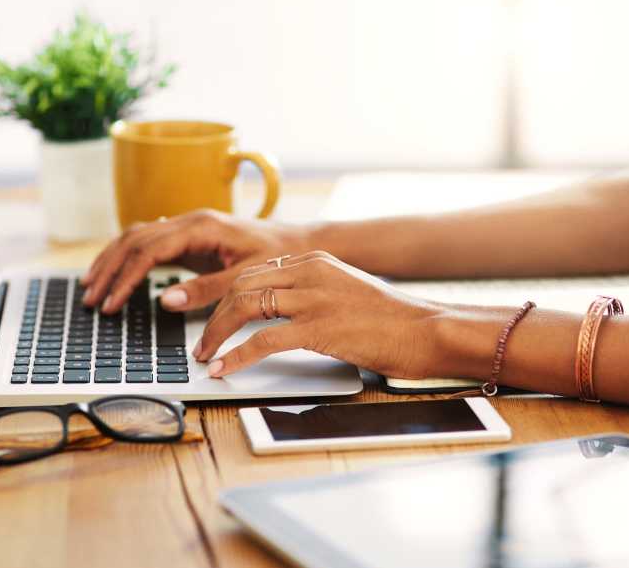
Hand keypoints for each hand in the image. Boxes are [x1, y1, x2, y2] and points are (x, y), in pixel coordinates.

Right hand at [81, 209, 312, 313]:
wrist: (299, 243)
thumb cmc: (278, 257)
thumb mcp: (246, 278)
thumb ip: (208, 290)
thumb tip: (166, 300)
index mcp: (201, 227)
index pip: (148, 250)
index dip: (125, 278)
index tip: (111, 304)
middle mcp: (190, 220)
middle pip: (134, 239)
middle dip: (109, 269)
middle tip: (91, 298)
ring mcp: (188, 226)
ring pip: (136, 236)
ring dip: (112, 260)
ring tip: (92, 286)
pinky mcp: (190, 236)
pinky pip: (149, 241)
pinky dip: (127, 256)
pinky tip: (116, 271)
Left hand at [194, 251, 452, 378]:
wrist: (427, 330)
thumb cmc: (391, 319)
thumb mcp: (345, 291)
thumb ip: (312, 292)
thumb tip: (276, 313)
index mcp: (315, 261)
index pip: (254, 272)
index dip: (224, 296)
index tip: (211, 317)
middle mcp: (310, 272)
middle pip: (242, 286)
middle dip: (213, 315)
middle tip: (201, 342)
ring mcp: (314, 298)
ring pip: (245, 307)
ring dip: (217, 334)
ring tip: (205, 356)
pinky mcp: (320, 327)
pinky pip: (263, 340)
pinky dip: (236, 355)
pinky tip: (224, 368)